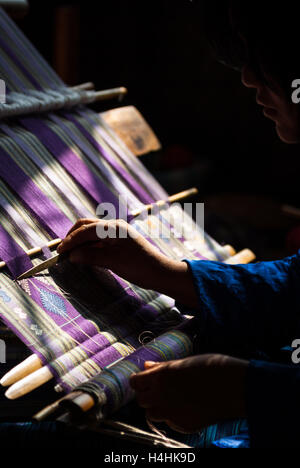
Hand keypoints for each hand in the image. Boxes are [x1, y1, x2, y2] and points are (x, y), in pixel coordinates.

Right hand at [57, 218, 198, 306]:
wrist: (160, 273)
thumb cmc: (139, 266)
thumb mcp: (113, 262)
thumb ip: (92, 256)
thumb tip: (72, 255)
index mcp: (113, 228)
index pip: (86, 230)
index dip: (71, 240)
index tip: (60, 253)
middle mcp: (114, 227)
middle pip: (86, 226)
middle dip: (73, 237)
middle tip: (62, 252)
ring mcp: (116, 235)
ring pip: (91, 234)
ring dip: (80, 243)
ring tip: (70, 256)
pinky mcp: (118, 243)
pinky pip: (98, 242)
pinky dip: (88, 248)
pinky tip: (84, 258)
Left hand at [130, 354, 247, 432]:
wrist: (234, 386)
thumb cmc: (210, 368)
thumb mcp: (183, 362)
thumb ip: (162, 367)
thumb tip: (146, 366)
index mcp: (161, 376)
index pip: (135, 382)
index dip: (139, 381)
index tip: (145, 380)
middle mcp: (162, 396)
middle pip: (141, 400)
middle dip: (147, 395)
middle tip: (160, 389)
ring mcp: (171, 413)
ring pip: (152, 414)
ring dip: (158, 408)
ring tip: (174, 398)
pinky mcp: (183, 425)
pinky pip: (170, 423)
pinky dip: (174, 417)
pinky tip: (188, 407)